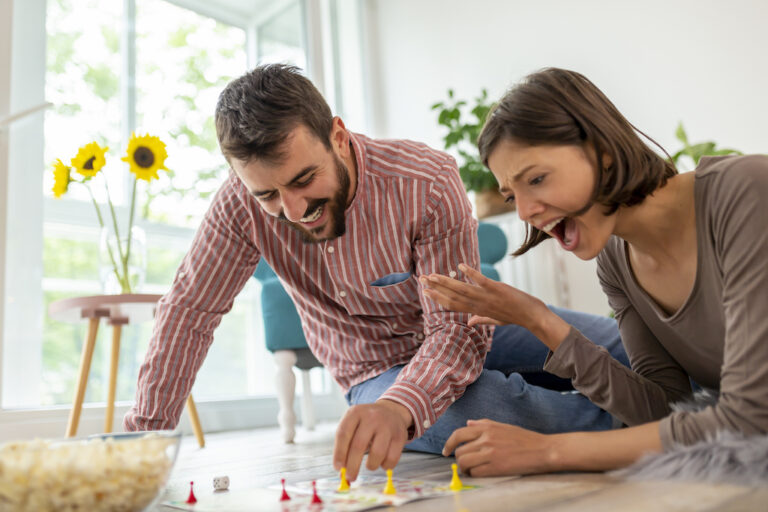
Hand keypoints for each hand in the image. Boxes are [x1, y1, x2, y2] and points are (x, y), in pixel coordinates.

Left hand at [333, 400, 411, 480]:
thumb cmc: (366, 423)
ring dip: (371, 466)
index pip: (343, 434)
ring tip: (370, 466)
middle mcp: (371, 416)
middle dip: (353, 466)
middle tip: (350, 478)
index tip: (338, 468)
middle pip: (358, 445)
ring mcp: (387, 425)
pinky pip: (392, 458)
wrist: (390, 411)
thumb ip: (345, 445)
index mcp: (355, 413)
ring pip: (377, 453)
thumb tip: (341, 472)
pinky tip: (382, 463)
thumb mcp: (353, 425)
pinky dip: (385, 466)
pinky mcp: (400, 435)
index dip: (339, 453)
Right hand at [420, 263, 568, 349]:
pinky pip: (481, 280)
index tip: (426, 291)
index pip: (453, 305)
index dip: (438, 298)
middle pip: (452, 296)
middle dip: (436, 288)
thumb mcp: (496, 321)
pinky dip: (470, 273)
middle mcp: (479, 305)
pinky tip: (460, 266)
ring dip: (446, 282)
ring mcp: (487, 297)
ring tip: (432, 275)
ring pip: (462, 289)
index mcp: (477, 311)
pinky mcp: (497, 289)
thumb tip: (470, 322)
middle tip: (421, 279)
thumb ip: (481, 320)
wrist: (532, 316)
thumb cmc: (514, 317)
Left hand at [442, 419, 554, 476]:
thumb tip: (468, 423)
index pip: (458, 434)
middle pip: (459, 451)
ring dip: (465, 468)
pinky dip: (474, 475)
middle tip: (465, 463)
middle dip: (459, 459)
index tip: (446, 451)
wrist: (543, 450)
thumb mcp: (503, 426)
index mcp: (487, 427)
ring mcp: (490, 453)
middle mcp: (486, 439)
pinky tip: (480, 473)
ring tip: (472, 469)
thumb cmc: (525, 439)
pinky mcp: (496, 467)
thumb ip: (483, 424)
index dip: (449, 444)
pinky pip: (475, 472)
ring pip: (464, 463)